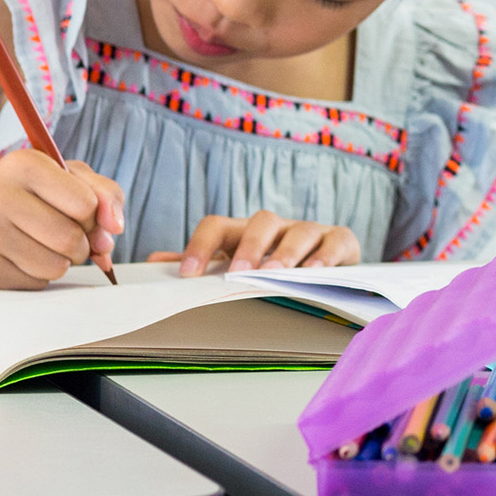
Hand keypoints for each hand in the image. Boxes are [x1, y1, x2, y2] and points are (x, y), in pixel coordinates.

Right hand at [0, 150, 122, 288]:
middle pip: (71, 239)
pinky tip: (22, 256)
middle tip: (64, 233)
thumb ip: (105, 194)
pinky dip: (41, 275)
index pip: (86, 204)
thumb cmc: (32, 197)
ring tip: (43, 244)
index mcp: (23, 163)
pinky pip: (37, 283)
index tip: (80, 211)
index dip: (93, 215)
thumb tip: (115, 227)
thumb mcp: (71, 179)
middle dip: (80, 243)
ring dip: (62, 262)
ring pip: (56, 267)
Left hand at [151, 212, 363, 275]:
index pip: (218, 226)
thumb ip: (201, 265)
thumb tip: (154, 266)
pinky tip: (315, 271)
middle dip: (249, 246)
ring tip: (277, 273)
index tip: (188, 273)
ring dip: (287, 252)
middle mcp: (277, 227)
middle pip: (261, 221)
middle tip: (239, 273)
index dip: (200, 246)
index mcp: (244, 232)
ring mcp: (310, 231)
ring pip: (299, 230)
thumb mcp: (236, 266)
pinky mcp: (340, 241)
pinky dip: (326, 255)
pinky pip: (335, 241)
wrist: (329, 264)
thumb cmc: (274, 265)